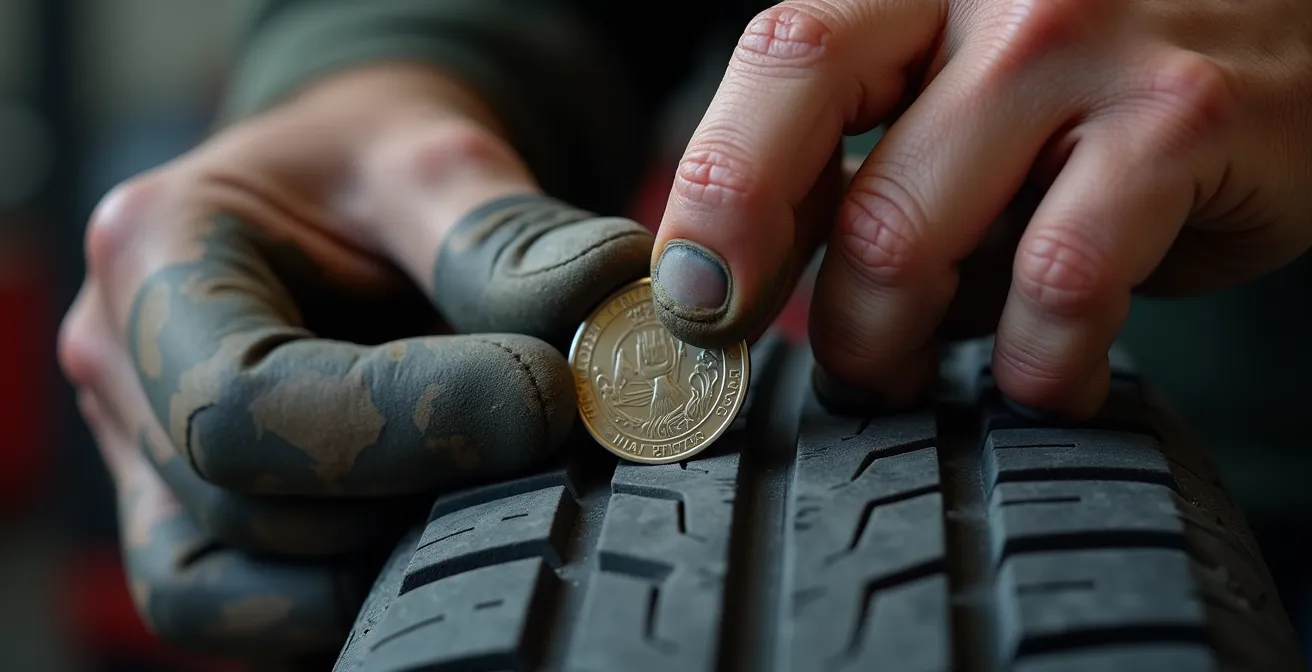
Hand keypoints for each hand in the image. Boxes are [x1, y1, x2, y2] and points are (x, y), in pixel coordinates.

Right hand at [57, 63, 651, 662]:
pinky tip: (443, 537)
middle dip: (417, 495)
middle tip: (548, 452)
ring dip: (383, 565)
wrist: (344, 191)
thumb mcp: (436, 157)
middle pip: (247, 509)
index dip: (410, 424)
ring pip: (236, 590)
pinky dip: (351, 598)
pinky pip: (248, 610)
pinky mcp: (188, 518)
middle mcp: (120, 368)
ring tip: (490, 492)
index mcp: (154, 254)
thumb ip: (505, 237)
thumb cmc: (375, 163)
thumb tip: (604, 310)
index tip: (547, 396)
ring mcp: (142, 456)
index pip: (245, 403)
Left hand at [650, 0, 1311, 417]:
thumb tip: (780, 288)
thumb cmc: (1119, 76)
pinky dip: (1033, 361)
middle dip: (764, 269)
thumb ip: (892, 157)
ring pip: (909, 228)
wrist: (1308, 29)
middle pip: (809, 120)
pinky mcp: (1183, 119)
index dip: (714, 186)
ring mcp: (1086, 45)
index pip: (780, 58)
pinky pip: (1058, 280)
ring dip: (885, 341)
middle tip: (771, 347)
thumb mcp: (986, 80)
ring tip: (905, 377)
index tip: (689, 295)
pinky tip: (1041, 378)